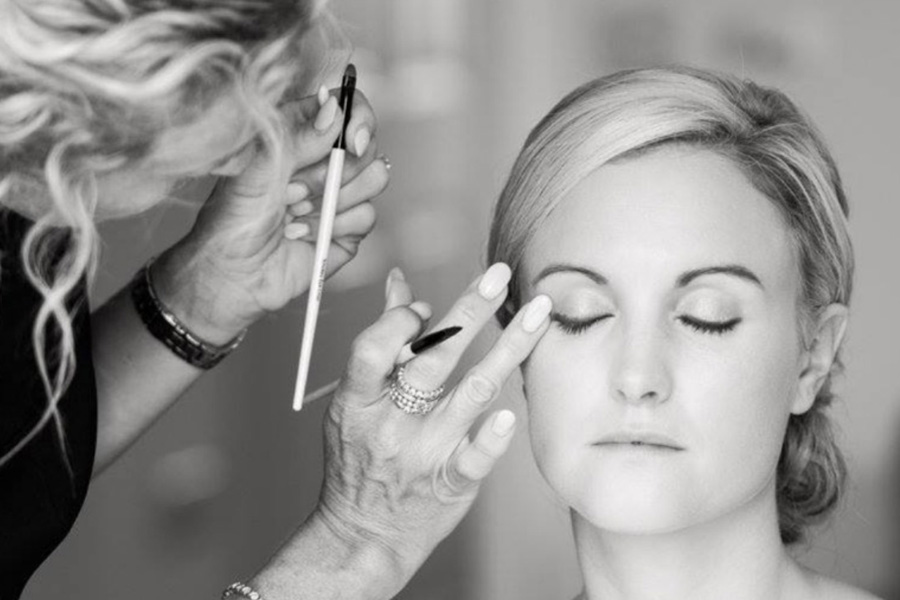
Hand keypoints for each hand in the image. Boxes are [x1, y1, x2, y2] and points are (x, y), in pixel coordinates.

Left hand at [154, 86, 388, 342]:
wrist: (232, 274)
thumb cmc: (232, 219)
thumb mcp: (258, 170)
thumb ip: (298, 137)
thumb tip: (334, 108)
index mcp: (302, 136)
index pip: (348, 108)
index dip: (359, 119)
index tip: (351, 141)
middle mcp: (325, 163)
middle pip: (368, 145)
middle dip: (335, 171)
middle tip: (295, 191)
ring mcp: (340, 196)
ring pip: (374, 180)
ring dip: (332, 200)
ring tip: (294, 213)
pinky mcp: (349, 230)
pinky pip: (367, 217)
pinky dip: (333, 227)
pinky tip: (302, 234)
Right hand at [312, 264, 553, 588]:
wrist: (362, 536)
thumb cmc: (359, 459)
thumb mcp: (355, 402)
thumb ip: (381, 342)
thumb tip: (401, 286)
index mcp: (358, 401)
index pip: (373, 347)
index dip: (399, 321)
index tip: (425, 306)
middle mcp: (390, 424)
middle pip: (431, 358)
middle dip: (468, 310)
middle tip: (500, 274)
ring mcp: (423, 454)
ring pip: (470, 393)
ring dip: (508, 348)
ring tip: (539, 313)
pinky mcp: (451, 483)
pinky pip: (475, 457)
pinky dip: (493, 435)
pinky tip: (511, 412)